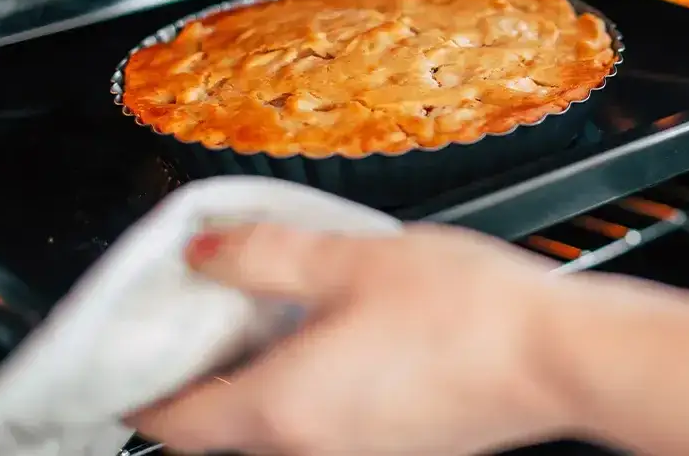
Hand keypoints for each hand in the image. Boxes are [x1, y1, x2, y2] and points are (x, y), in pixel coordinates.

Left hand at [128, 222, 574, 454]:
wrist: (557, 357)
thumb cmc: (467, 312)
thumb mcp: (352, 258)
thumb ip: (264, 255)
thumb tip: (205, 252)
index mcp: (284, 406)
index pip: (172, 423)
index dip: (139, 391)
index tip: (131, 361)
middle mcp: (314, 448)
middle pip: (220, 434)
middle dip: (198, 384)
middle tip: (202, 322)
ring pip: (274, 432)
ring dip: (256, 386)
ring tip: (274, 316)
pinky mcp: (400, 448)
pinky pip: (325, 429)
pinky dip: (307, 393)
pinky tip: (339, 336)